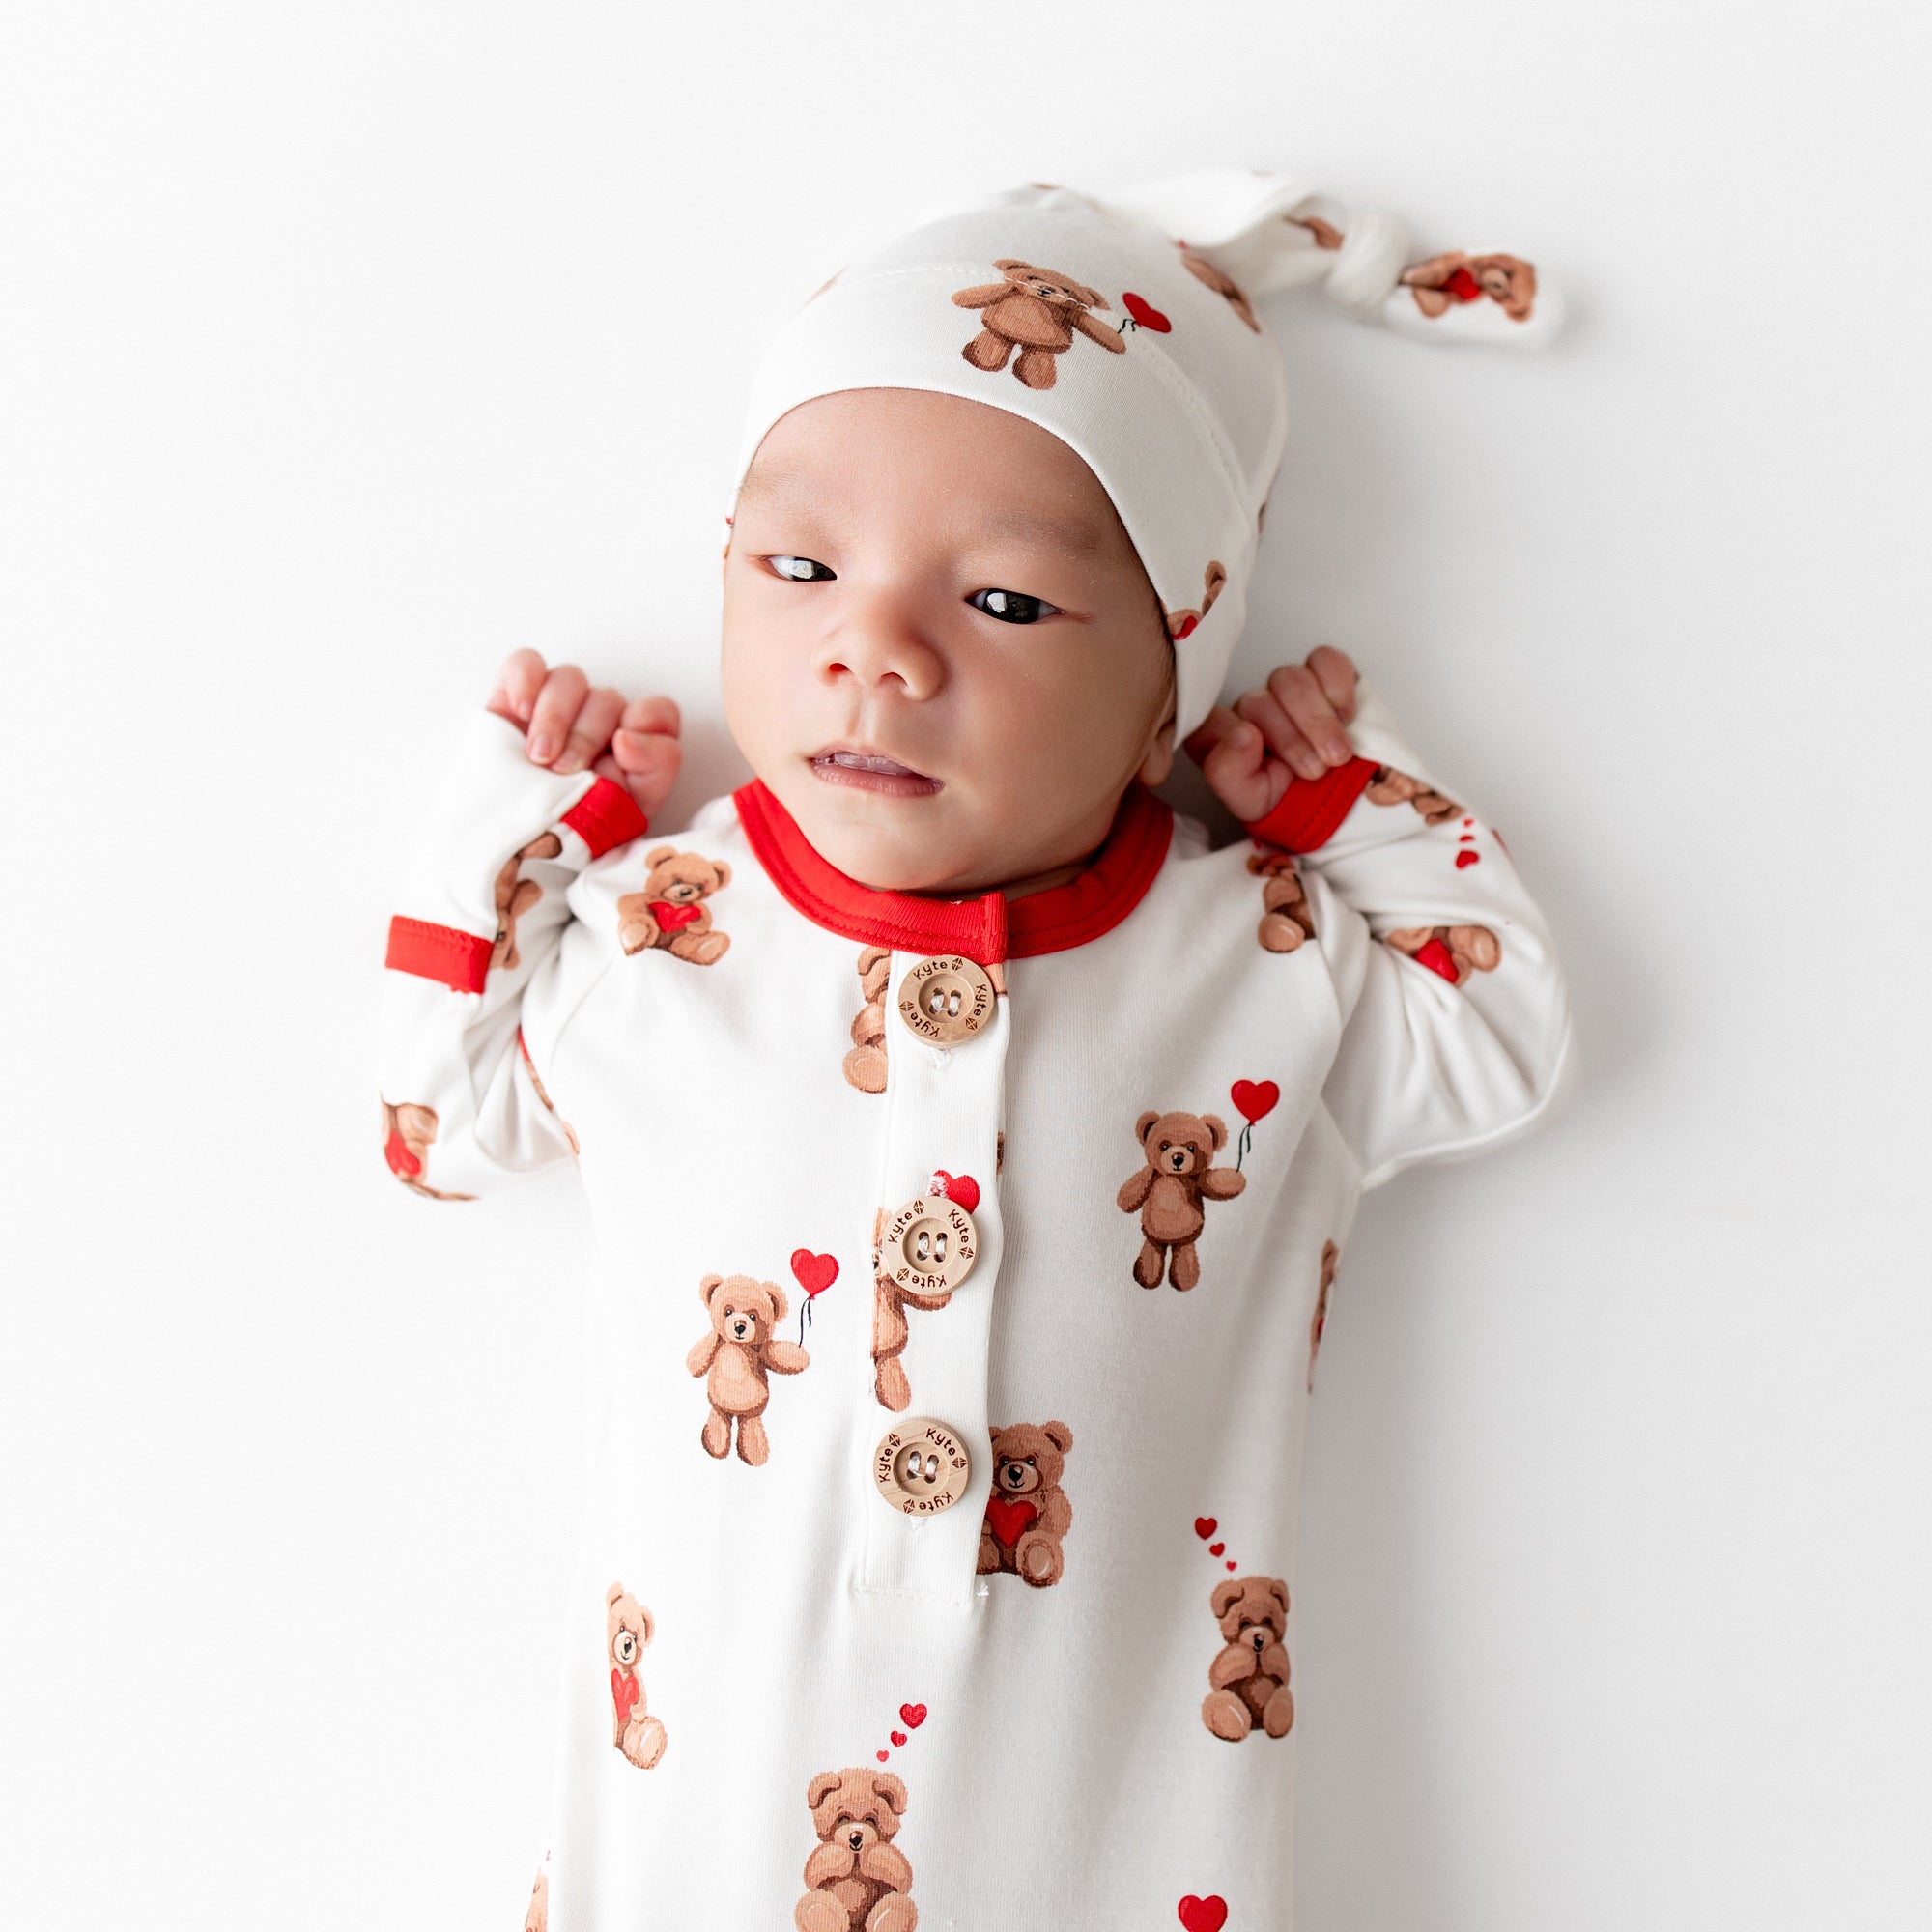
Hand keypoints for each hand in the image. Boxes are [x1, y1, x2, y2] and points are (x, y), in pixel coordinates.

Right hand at [486, 649, 682, 823]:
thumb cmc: (571, 832)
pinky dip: (525, 680)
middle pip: (608, 698)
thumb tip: (629, 737)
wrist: (512, 843)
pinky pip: (525, 663)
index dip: (647, 724)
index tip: (622, 752)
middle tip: (565, 770)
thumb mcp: (624, 817)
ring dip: (555, 716)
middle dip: (586, 736)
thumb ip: (653, 770)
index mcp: (634, 748)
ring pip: (570, 678)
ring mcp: (558, 706)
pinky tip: (521, 710)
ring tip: (538, 756)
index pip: (658, 713)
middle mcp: (600, 722)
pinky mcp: (515, 697)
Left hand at [1183, 647, 1359, 823]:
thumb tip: (1242, 734)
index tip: (1257, 753)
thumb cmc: (1291, 801)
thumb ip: (1229, 773)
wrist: (1342, 801)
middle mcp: (1251, 708)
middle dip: (1292, 740)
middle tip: (1314, 771)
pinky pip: (1326, 661)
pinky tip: (1344, 718)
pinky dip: (1338, 691)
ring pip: (1291, 680)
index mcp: (1222, 739)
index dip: (1231, 738)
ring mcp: (1286, 688)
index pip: (1209, 723)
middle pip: (1258, 701)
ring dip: (1317, 720)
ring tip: (1336, 754)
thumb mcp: (1253, 803)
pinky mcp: (1323, 672)